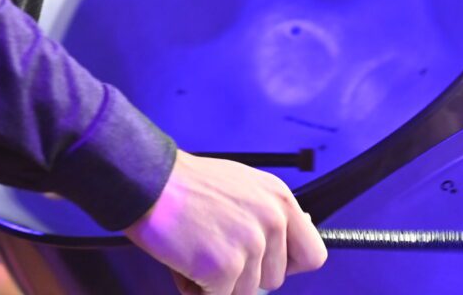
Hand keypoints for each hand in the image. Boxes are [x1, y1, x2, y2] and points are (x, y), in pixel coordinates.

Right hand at [124, 151, 326, 293]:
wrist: (149, 180)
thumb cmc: (189, 184)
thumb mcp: (245, 186)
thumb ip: (268, 215)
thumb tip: (288, 241)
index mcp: (280, 200)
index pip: (313, 255)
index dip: (289, 266)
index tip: (266, 264)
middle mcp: (272, 221)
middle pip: (275, 280)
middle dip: (244, 274)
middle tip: (215, 249)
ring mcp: (250, 245)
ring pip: (245, 292)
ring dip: (218, 282)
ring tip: (196, 250)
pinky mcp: (224, 268)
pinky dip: (196, 289)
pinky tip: (184, 261)